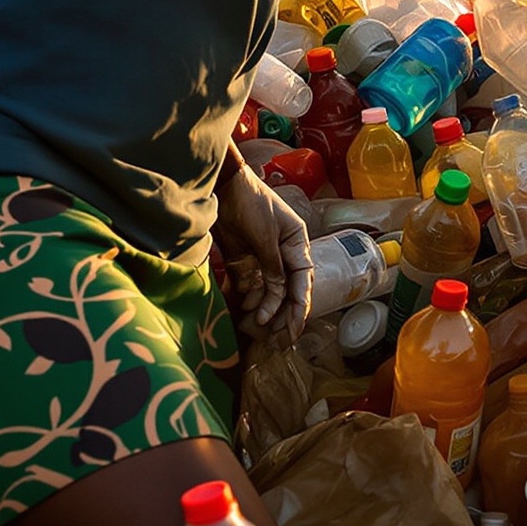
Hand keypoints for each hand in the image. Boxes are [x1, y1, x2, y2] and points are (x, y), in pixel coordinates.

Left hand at [215, 161, 313, 340]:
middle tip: (277, 339)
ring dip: (264, 307)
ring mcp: (263, 257)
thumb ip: (273, 266)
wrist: (223, 186)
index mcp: (296, 243)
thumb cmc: (251, 203)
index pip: (303, 281)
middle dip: (283, 314)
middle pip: (288, 290)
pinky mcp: (245, 259)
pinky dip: (249, 297)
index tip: (294, 328)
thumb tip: (279, 294)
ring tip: (255, 324)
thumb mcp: (266, 236)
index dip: (299, 306)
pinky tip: (244, 308)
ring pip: (269, 291)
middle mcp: (283, 253)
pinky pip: (251, 284)